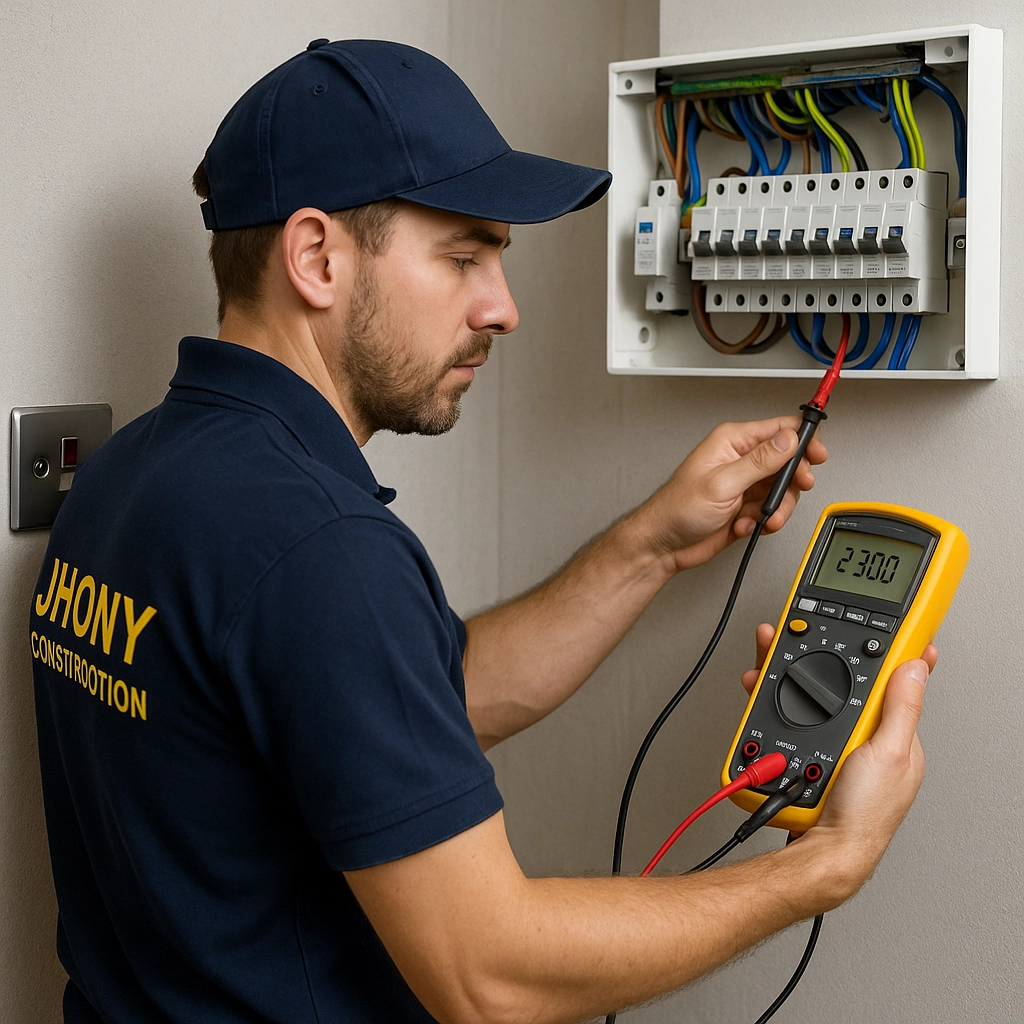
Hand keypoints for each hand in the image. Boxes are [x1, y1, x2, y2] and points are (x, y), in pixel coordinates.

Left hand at [634, 418, 826, 573]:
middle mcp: (740, 459)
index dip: (803, 440)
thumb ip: (760, 461)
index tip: (817, 454)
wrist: (664, 545)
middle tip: (792, 491)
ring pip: (782, 490)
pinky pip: (771, 510)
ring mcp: (744, 484)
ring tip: (760, 517)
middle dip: (792, 481)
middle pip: (788, 461)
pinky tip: (745, 524)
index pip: (779, 429)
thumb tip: (789, 440)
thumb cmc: (677, 509)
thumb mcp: (723, 482)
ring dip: (776, 507)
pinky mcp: (745, 506)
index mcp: (732, 442)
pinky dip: (763, 520)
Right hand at [741, 623, 936, 901]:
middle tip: (792, 637)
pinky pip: (787, 719)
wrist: (823, 852)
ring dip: (781, 677)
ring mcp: (833, 745)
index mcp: (895, 735)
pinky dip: (770, 705)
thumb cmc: (862, 816)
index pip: (891, 680)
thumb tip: (915, 666)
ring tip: (766, 663)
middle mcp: (865, 737)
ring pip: (807, 696)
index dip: (882, 650)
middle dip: (812, 657)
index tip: (880, 621)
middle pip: (838, 681)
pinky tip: (761, 696)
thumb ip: (901, 709)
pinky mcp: (805, 752)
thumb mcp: (891, 755)